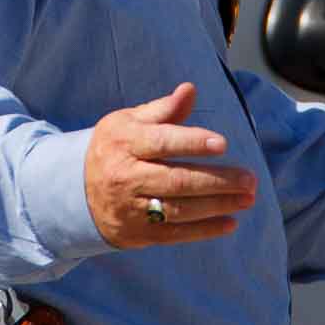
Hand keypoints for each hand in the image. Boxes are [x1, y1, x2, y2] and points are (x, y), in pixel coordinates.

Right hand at [84, 82, 257, 248]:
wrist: (74, 190)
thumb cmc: (113, 148)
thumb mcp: (128, 121)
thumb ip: (163, 110)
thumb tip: (190, 90)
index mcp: (124, 143)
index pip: (161, 142)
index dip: (192, 142)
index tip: (222, 143)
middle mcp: (126, 176)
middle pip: (176, 180)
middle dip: (217, 181)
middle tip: (250, 179)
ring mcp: (131, 208)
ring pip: (179, 209)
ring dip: (218, 205)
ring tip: (247, 198)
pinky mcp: (138, 233)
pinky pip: (175, 234)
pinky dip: (204, 230)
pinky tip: (230, 222)